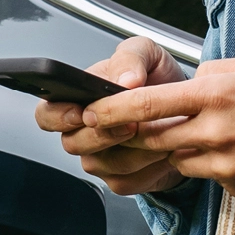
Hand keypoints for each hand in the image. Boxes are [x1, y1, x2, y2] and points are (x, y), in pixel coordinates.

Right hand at [36, 37, 189, 195]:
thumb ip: (130, 57)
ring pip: (101, 164)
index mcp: (79, 99)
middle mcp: (83, 131)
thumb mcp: (148, 54)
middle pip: (72, 143)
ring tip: (159, 131)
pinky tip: (163, 150)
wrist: (187, 110)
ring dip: (134, 149)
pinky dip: (148, 166)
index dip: (58, 116)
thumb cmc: (160, 81)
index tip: (81, 113)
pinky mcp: (121, 179)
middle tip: (131, 123)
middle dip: (101, 134)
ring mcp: (100, 157)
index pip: (47, 114)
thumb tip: (125, 79)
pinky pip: (125, 180)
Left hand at [85, 54, 234, 208]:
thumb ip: (216, 72)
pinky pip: (210, 177)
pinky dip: (214, 166)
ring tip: (212, 135)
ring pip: (180, 159)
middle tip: (123, 129)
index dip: (112, 110)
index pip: (147, 103)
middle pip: (153, 137)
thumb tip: (191, 81)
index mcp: (218, 92)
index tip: (89, 111)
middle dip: (135, 134)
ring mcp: (226, 164)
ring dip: (181, 149)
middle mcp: (216, 130)